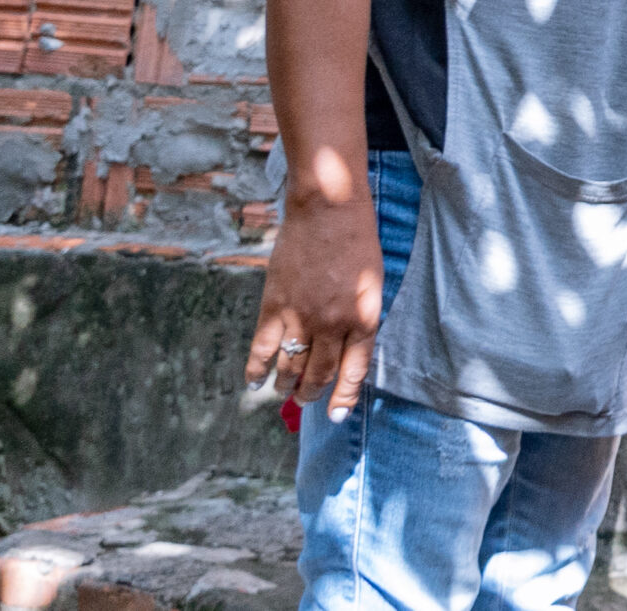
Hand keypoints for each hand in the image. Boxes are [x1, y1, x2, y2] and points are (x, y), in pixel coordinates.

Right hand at [246, 195, 383, 421]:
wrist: (329, 211)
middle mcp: (334, 325)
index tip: (336, 416)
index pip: (353, 372)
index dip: (342, 397)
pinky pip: (262, 347)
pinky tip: (253, 381)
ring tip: (283, 390)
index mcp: (364, 319)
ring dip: (285, 383)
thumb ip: (360, 318)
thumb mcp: (372, 284)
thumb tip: (344, 350)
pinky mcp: (275, 306)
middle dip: (312, 392)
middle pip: (319, 373)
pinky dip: (255, 368)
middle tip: (305, 399)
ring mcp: (302, 317)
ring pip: (290, 365)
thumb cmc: (358, 243)